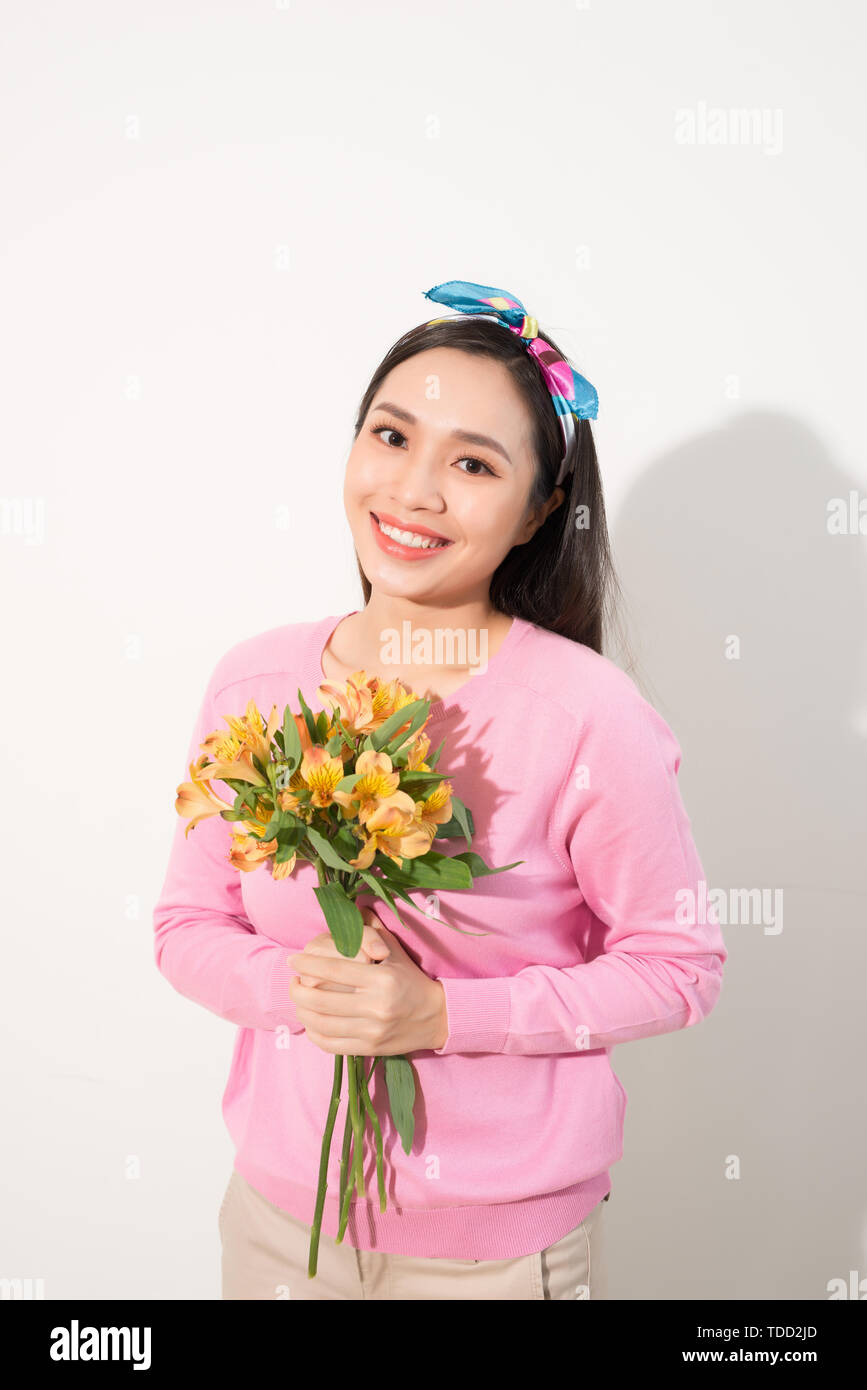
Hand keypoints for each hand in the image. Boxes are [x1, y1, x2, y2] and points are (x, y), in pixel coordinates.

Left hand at [287, 906, 448, 1054]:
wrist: (436, 1016)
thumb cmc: (411, 979)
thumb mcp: (395, 951)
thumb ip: (371, 931)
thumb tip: (352, 908)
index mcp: (381, 979)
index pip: (334, 970)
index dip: (307, 964)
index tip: (293, 960)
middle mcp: (376, 1006)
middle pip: (321, 1000)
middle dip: (297, 990)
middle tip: (292, 982)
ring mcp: (372, 1031)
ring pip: (321, 1023)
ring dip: (302, 1011)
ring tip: (299, 1001)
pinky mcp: (369, 1048)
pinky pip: (330, 1044)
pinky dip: (314, 1033)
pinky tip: (311, 1021)